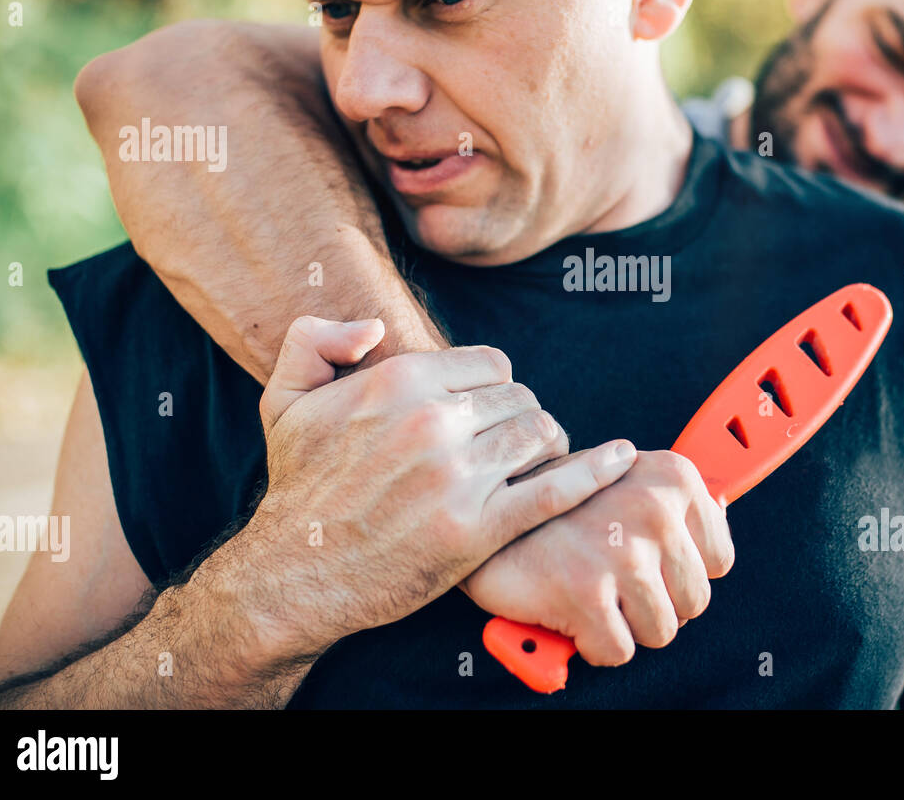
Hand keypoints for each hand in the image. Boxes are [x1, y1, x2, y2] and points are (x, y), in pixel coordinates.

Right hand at [238, 316, 635, 656]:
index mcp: (399, 380)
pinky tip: (619, 460)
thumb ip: (316, 337)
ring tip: (537, 463)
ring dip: (548, 446)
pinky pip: (555, 489)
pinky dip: (594, 472)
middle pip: (521, 398)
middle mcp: (432, 421)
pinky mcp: (478, 530)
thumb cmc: (296, 487)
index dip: (495, 387)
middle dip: (523, 417)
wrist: (293, 575)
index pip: (491, 363)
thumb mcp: (284, 399)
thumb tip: (377, 329)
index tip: (487, 413)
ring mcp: (459, 477)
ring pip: (541, 435)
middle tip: (513, 445)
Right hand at [463, 449, 734, 665]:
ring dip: (624, 624)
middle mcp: (654, 509)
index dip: (679, 572)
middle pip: (694, 603)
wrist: (486, 511)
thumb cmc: (560, 504)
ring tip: (593, 590)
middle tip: (612, 577)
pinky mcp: (586, 593)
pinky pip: (619, 652)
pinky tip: (572, 608)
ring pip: (661, 632)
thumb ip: (675, 504)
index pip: (719, 562)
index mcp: (674, 478)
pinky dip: (592, 643)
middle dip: (653, 602)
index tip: (647, 559)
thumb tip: (719, 525)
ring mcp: (621, 552)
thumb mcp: (627, 477)